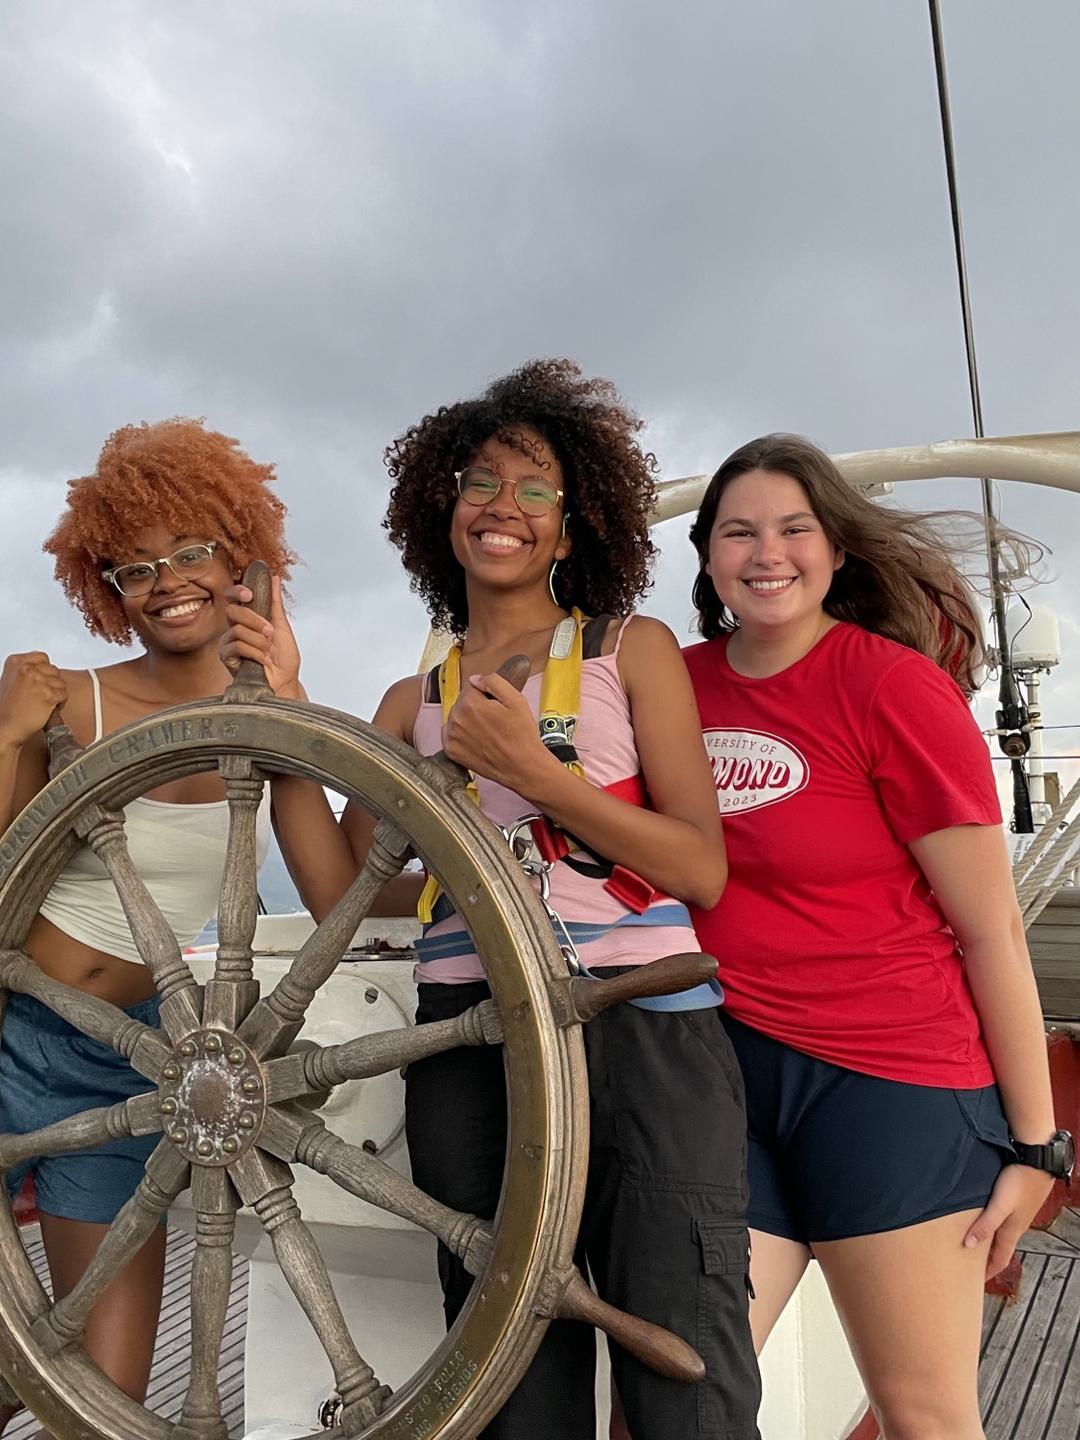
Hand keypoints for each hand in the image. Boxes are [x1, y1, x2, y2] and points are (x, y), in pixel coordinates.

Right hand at [0, 653, 66, 748]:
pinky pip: (64, 695)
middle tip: (41, 694)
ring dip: (56, 693)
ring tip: (42, 702)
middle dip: (51, 682)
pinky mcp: (48, 694)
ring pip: (61, 683)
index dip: (45, 670)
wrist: (6, 727)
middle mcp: (27, 669)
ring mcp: (38, 681)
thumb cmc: (7, 708)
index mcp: (15, 662)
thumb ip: (25, 670)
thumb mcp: (10, 680)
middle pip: (54, 670)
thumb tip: (41, 667)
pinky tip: (47, 708)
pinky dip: (59, 702)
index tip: (41, 679)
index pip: (42, 657)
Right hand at [220, 576, 304, 698]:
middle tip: (270, 632)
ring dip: (259, 641)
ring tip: (268, 651)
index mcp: (248, 618)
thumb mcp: (282, 626)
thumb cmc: (284, 659)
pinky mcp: (226, 656)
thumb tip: (274, 578)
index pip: (233, 597)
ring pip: (238, 630)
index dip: (237, 591)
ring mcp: (229, 641)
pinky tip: (261, 660)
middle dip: (256, 621)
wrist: (284, 681)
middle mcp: (235, 627)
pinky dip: (254, 652)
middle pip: (234, 611)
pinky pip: (236, 645)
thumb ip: (275, 603)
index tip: (249, 594)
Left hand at [442, 671, 553, 792]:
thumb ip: (494, 681)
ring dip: (468, 720)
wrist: (523, 767)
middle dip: (476, 706)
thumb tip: (475, 679)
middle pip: (463, 702)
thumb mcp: (516, 700)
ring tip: (487, 732)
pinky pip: (450, 734)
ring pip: (457, 717)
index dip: (486, 694)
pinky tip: (477, 740)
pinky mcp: (451, 751)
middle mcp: (456, 718)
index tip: (496, 706)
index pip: (472, 687)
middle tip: (495, 720)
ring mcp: (452, 736)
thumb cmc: (522, 736)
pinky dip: (460, 735)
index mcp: (470, 703)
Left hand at [964, 1162, 1053, 1276]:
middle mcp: (1015, 1226)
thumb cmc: (1019, 1182)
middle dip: (987, 1260)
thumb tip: (969, 1245)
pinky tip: (984, 1220)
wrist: (1038, 1161)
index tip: (975, 1283)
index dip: (988, 1272)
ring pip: (1001, 1235)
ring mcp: (1017, 1215)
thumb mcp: (999, 1205)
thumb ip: (985, 1224)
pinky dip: (992, 1228)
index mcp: (1011, 1232)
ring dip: (989, 1243)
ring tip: (973, 1245)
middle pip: (1000, 1249)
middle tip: (970, 1266)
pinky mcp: (1016, 1202)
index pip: (999, 1260)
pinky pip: (1002, 1222)